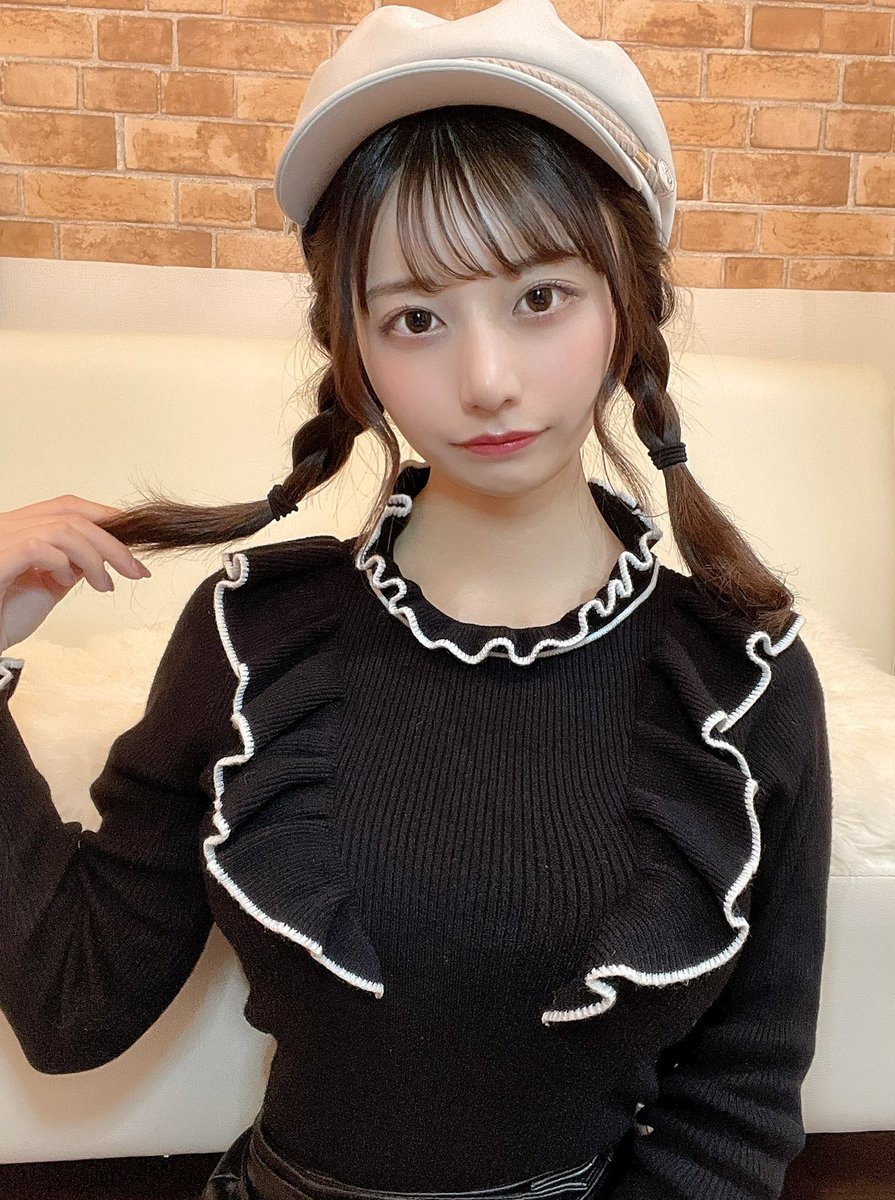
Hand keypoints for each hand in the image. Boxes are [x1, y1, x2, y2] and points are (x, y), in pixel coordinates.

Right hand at [0, 495, 151, 653]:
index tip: (133, 537)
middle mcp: (8, 526)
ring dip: (95, 558)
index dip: (104, 516)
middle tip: (136, 570)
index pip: (66, 507)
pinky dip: (62, 564)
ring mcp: (1, 540)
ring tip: (105, 585)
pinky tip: (66, 582)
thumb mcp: (48, 588)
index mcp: (20, 529)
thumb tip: (97, 557)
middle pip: (71, 516)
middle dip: (112, 543)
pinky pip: (39, 548)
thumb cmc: (4, 618)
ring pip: (62, 529)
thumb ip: (70, 567)